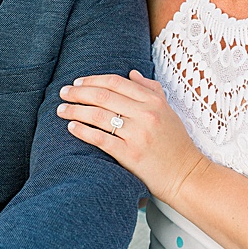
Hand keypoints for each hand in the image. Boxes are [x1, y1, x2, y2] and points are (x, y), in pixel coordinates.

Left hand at [57, 71, 206, 203]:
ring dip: (75, 110)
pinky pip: (100, 138)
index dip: (93, 80)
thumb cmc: (175, 143)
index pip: (116, 82)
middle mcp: (146, 115)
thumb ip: (151, 90)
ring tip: (61, 110)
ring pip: (98, 116)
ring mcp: (138, 135)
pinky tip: (71, 127)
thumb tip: (132, 73)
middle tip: (63, 93)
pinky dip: (82, 131)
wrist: (187, 175)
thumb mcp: (168, 111)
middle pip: (103, 96)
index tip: (77, 82)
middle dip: (78, 93)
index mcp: (154, 102)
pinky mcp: (130, 154)